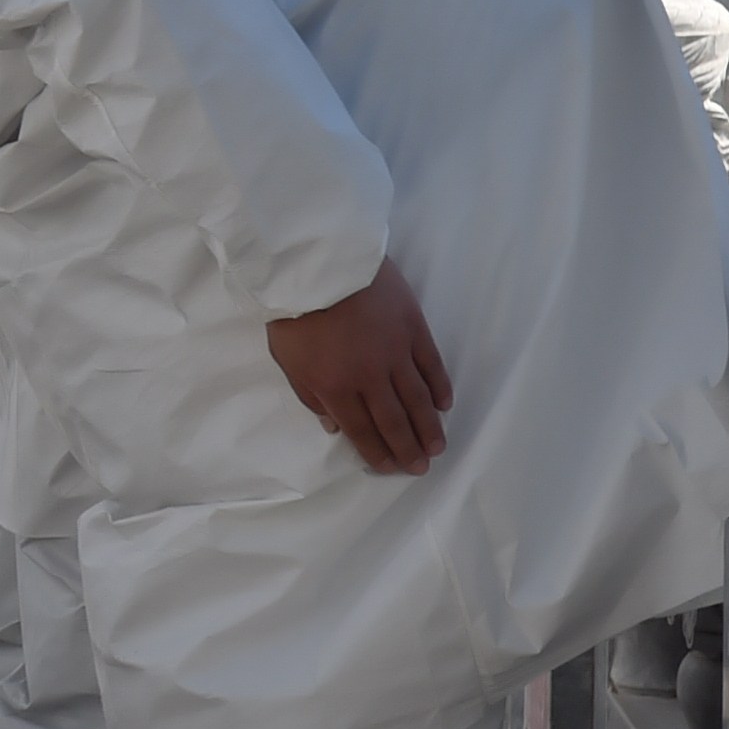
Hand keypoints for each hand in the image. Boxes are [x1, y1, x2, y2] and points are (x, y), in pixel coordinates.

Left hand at [268, 266, 451, 475]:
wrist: (317, 260)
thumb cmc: (292, 308)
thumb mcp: (285, 357)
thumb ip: (309, 395)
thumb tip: (334, 427)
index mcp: (334, 386)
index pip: (361, 430)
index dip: (378, 453)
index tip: (390, 468)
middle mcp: (370, 377)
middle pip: (394, 421)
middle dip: (407, 449)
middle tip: (421, 468)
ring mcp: (395, 352)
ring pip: (417, 399)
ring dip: (428, 427)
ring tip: (437, 448)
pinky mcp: (413, 328)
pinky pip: (431, 366)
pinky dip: (439, 387)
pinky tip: (443, 405)